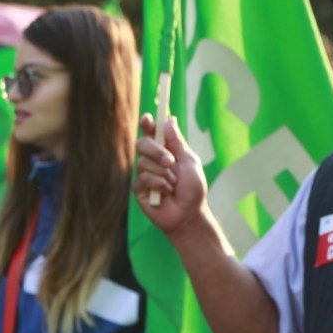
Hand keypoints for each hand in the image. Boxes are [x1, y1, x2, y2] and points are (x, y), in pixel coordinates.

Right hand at [133, 113, 208, 235]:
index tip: (148, 119)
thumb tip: (169, 120)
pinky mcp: (139, 188)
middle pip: (142, 143)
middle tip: (170, 161)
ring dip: (163, 173)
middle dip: (156, 150)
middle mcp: (152, 160)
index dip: (147, 124)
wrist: (189, 214)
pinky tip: (166, 192)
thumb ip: (178, 143)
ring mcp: (144, 174)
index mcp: (165, 151)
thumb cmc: (193, 188)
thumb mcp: (189, 162)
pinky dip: (159, 184)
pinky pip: (143, 178)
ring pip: (143, 162)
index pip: (152, 133)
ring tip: (174, 184)